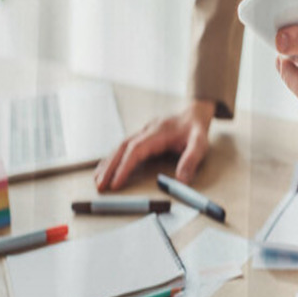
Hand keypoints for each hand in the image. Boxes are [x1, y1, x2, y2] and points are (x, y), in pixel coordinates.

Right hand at [93, 99, 215, 190]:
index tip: (115, 182)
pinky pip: (124, 146)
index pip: (136, 150)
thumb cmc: (195, 128)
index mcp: (158, 132)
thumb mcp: (200, 143)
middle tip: (100, 185)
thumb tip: (181, 180)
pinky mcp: (142, 135)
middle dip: (110, 167)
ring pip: (120, 146)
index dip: (124, 166)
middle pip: (122, 148)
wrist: (194, 111)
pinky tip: (106, 167)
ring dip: (108, 162)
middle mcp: (147, 130)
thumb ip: (191, 160)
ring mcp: (143, 132)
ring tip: (98, 179)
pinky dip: (113, 157)